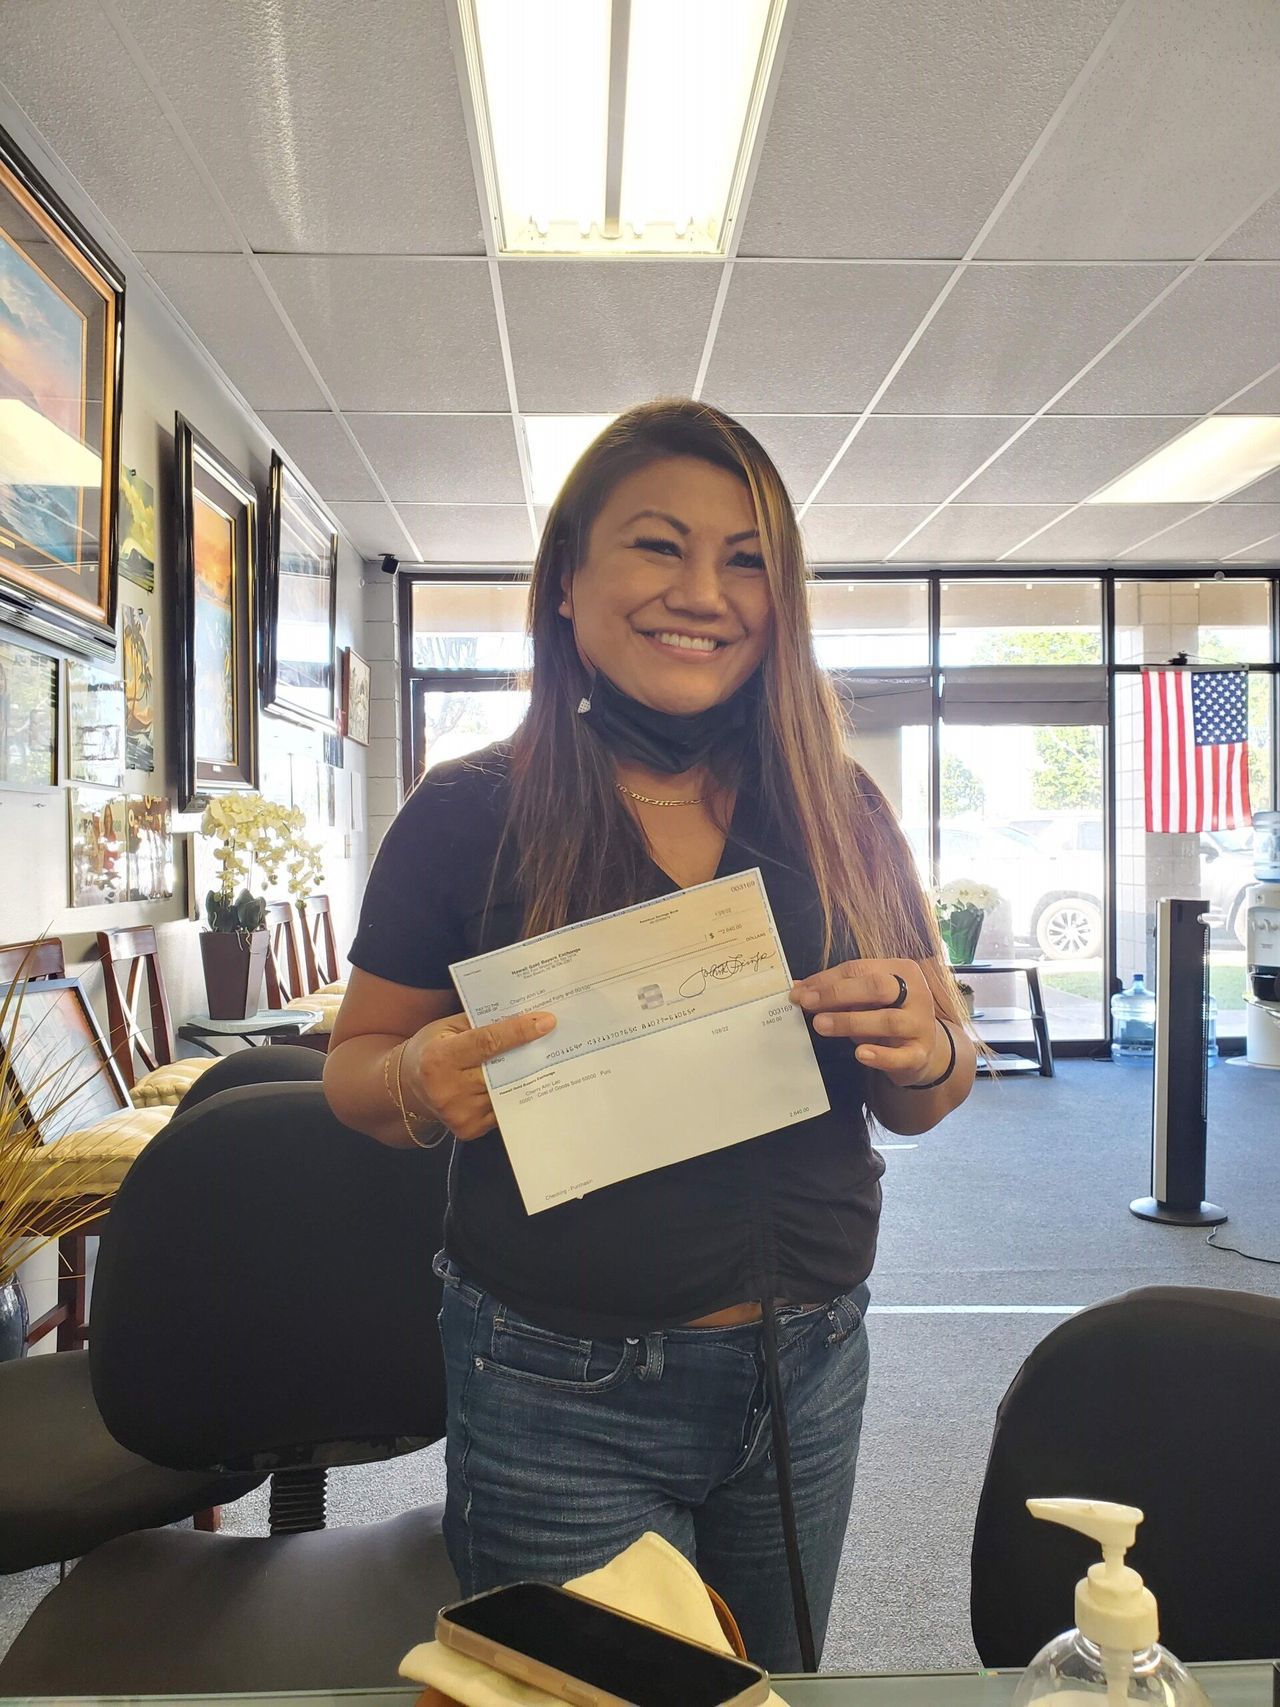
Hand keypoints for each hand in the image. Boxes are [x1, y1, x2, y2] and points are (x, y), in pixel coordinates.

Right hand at [402, 1009, 555, 1140]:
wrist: (408, 1088)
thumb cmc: (431, 1049)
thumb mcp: (447, 1028)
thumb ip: (480, 1024)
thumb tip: (522, 1017)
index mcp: (438, 1058)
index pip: (487, 1043)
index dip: (518, 1032)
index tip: (546, 1022)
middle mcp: (448, 1090)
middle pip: (503, 1071)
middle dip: (530, 1054)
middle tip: (557, 1038)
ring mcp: (459, 1114)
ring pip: (507, 1091)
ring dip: (528, 1076)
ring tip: (547, 1058)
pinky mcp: (469, 1129)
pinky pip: (503, 1108)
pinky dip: (515, 1094)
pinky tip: (526, 1082)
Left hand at [790, 959, 942, 1087]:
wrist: (922, 1051)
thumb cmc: (887, 1016)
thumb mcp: (866, 1000)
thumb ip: (838, 992)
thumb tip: (799, 988)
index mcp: (901, 970)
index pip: (860, 969)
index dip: (827, 979)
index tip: (799, 991)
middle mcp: (916, 993)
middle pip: (877, 987)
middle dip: (838, 994)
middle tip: (807, 1004)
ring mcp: (921, 1024)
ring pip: (888, 1021)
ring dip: (850, 1022)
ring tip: (821, 1025)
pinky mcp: (921, 1053)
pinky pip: (902, 1056)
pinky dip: (880, 1056)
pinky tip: (860, 1053)